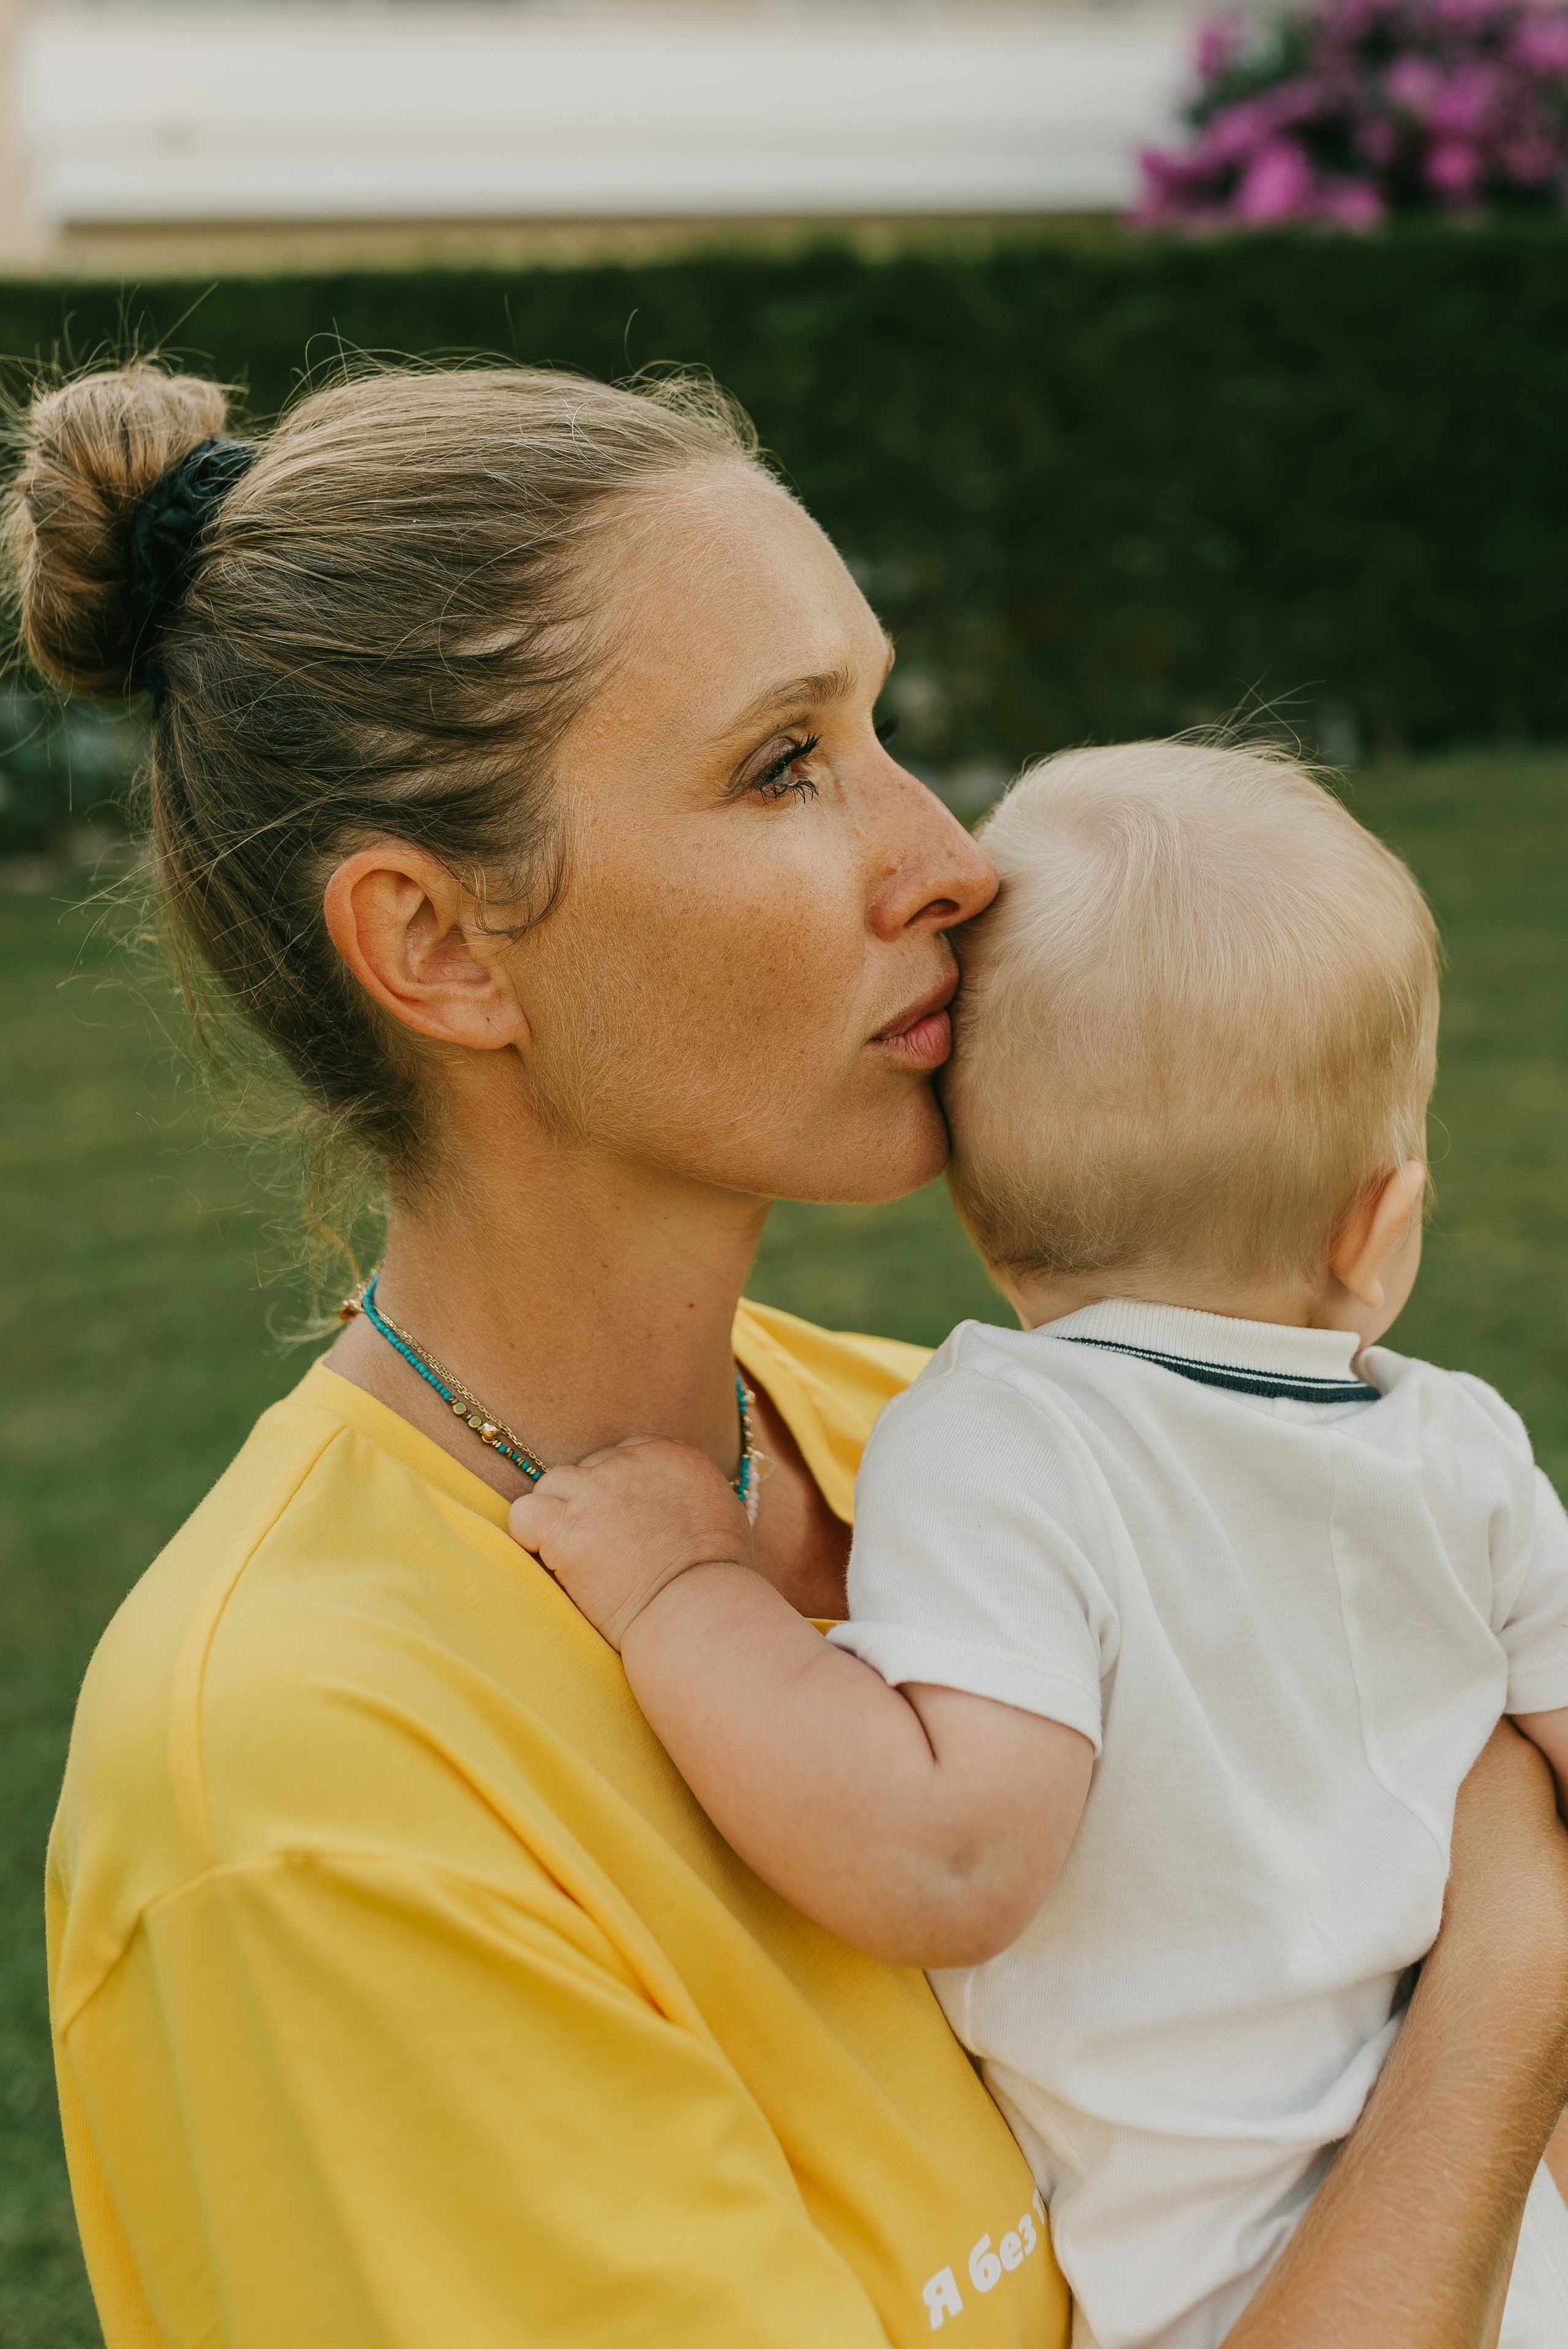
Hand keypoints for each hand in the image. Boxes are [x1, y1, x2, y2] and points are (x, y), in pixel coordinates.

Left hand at [508, 1437, 754, 1649]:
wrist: (699, 1611)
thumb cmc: (720, 1580)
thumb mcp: (722, 1515)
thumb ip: (691, 1495)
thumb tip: (680, 1503)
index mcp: (673, 1455)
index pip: (625, 1452)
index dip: (618, 1489)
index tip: (625, 1523)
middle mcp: (631, 1463)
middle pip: (588, 1469)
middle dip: (590, 1504)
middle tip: (604, 1548)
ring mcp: (595, 1492)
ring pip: (553, 1486)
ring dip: (559, 1517)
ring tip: (577, 1557)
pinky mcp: (565, 1526)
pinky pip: (524, 1514)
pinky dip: (530, 1536)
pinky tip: (549, 1559)